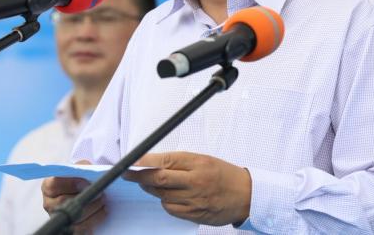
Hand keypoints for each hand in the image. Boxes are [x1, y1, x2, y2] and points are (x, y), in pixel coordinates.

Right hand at [41, 161, 105, 233]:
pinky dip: (95, 219)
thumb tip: (89, 170)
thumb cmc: (80, 178)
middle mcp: (49, 204)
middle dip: (85, 197)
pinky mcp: (69, 228)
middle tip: (100, 192)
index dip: (71, 184)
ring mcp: (58, 218)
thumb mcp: (80, 168)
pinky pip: (82, 228)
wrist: (82, 191)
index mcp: (48, 187)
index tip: (86, 183)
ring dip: (93, 207)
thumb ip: (82, 167)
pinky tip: (103, 210)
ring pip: (74, 216)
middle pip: (64, 202)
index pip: (54, 185)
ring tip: (103, 200)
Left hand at [122, 152, 250, 225]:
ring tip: (148, 184)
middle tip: (127, 175)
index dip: (145, 161)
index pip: (166, 160)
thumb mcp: (204, 160)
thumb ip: (180, 161)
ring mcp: (195, 200)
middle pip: (160, 180)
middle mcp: (196, 181)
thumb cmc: (223, 174)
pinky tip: (167, 196)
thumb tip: (153, 162)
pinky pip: (171, 209)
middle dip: (139, 177)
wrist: (246, 195)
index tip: (131, 161)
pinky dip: (165, 202)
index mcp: (198, 163)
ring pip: (162, 196)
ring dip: (151, 190)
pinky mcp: (195, 214)